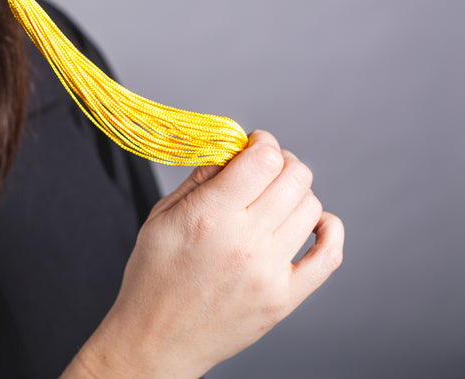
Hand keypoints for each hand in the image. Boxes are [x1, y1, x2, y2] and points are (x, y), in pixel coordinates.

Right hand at [65, 130, 343, 378]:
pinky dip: (329, 230)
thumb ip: (198, 181)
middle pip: (294, 177)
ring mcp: (268, 272)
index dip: (263, 142)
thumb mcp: (161, 217)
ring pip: (311, 207)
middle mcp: (244, 241)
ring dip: (296, 193)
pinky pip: (328, 255)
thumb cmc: (153, 277)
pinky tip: (313, 223)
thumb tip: (229, 151)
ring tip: (275, 200)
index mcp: (208, 216)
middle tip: (265, 168)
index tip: (254, 144)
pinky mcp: (284, 298)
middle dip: (281, 161)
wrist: (156, 339)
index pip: (262, 159)